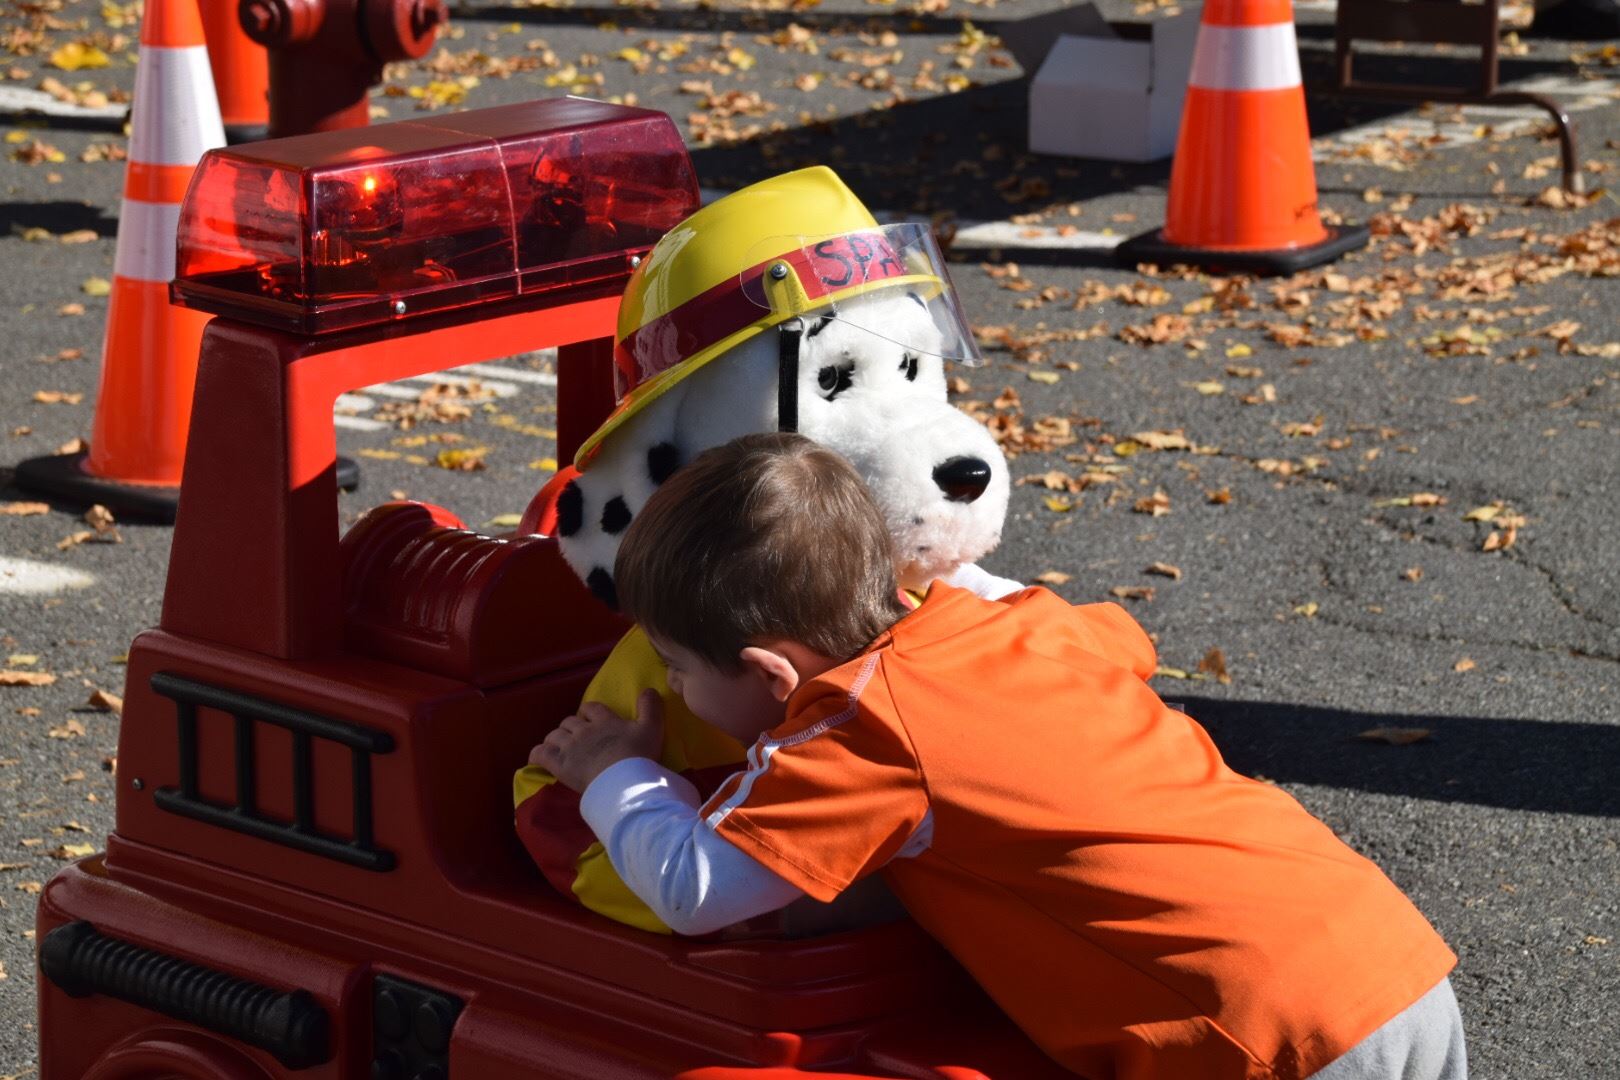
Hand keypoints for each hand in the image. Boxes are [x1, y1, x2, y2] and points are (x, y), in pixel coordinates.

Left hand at [529, 690, 664, 792]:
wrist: (623, 781)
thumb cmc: (638, 755)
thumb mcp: (652, 728)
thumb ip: (650, 707)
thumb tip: (649, 689)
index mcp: (604, 721)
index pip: (591, 708)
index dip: (588, 712)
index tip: (591, 719)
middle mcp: (584, 730)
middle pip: (569, 721)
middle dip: (571, 727)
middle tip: (578, 738)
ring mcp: (569, 747)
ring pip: (554, 735)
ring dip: (556, 739)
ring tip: (561, 747)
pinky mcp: (559, 765)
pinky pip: (540, 754)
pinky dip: (537, 754)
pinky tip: (538, 757)